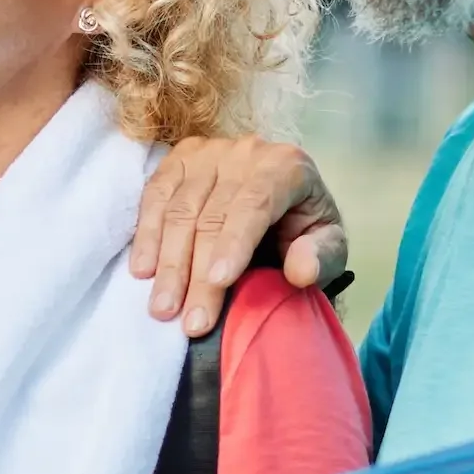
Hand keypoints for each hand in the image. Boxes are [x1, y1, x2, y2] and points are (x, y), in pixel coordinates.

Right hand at [130, 137, 346, 336]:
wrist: (280, 204)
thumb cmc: (304, 230)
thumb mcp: (329, 246)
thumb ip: (321, 256)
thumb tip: (301, 270)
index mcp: (287, 167)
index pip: (255, 202)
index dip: (234, 242)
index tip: (219, 282)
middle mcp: (245, 151)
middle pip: (212, 213)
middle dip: (198, 272)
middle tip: (190, 321)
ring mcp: (207, 152)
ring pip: (179, 208)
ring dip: (168, 263)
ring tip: (162, 308)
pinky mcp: (178, 160)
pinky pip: (155, 196)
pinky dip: (146, 236)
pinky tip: (144, 271)